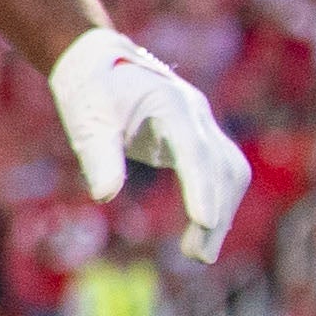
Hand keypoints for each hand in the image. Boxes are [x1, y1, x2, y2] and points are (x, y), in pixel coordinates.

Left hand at [47, 28, 250, 264]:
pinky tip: (204, 230)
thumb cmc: (88, 90)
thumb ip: (98, 156)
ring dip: (223, 210)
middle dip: (215, 210)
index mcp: (168, 103)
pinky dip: (217, 198)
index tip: (204, 221)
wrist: (98, 60)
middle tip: (196, 255)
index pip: (194, 150)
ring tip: (199, 253)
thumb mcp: (86, 122)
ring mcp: (202, 123)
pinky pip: (220, 169)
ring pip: (229, 170)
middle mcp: (195, 112)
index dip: (201, 186)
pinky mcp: (198, 136)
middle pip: (220, 165)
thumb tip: (105, 196)